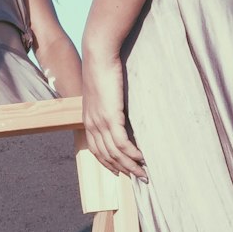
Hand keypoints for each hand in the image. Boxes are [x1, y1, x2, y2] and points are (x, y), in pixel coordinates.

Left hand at [82, 49, 146, 180]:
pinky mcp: (111, 116)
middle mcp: (92, 124)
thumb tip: (116, 107)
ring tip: (144, 173)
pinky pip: (122, 143)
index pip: (97, 150)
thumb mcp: (101, 90)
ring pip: (115, 153)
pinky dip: (132, 153)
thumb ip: (106, 102)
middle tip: (138, 177)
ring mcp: (100, 122)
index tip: (120, 171)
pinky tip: (142, 158)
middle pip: (106, 156)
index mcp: (88, 119)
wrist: (98, 54)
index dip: (108, 163)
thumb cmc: (102, 67)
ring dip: (130, 165)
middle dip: (122, 169)